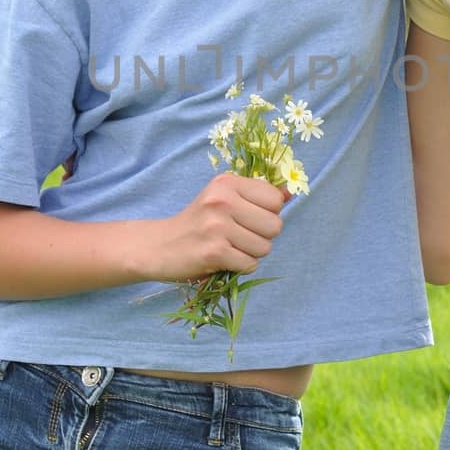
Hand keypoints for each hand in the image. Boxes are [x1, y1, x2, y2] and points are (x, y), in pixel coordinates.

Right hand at [151, 172, 285, 282]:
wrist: (159, 246)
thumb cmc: (198, 222)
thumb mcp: (223, 198)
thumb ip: (256, 195)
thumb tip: (290, 193)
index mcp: (228, 182)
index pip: (275, 199)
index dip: (269, 213)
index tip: (249, 217)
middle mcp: (223, 200)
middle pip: (275, 225)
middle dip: (263, 236)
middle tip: (239, 236)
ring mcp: (218, 226)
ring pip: (265, 247)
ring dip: (251, 253)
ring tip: (230, 247)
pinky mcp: (214, 252)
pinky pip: (250, 264)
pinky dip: (240, 266)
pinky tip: (223, 259)